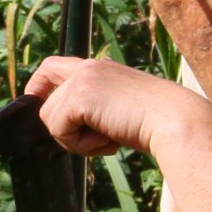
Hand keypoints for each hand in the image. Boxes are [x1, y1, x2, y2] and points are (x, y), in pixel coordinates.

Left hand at [24, 55, 200, 158]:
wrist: (175, 121)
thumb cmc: (156, 123)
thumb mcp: (117, 109)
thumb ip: (92, 109)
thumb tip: (63, 127)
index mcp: (98, 68)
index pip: (52, 66)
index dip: (38, 85)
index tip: (36, 102)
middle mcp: (87, 68)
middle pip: (46, 105)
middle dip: (65, 131)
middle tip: (97, 139)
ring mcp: (82, 80)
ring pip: (50, 121)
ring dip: (77, 141)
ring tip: (109, 138)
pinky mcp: (79, 96)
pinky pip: (58, 130)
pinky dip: (81, 145)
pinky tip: (108, 140)